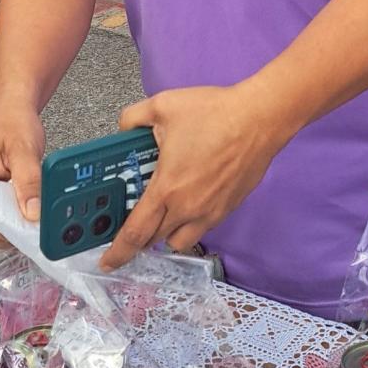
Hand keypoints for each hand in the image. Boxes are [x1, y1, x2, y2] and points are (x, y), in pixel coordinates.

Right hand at [0, 102, 45, 243]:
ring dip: (1, 228)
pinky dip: (0, 220)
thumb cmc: (14, 124)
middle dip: (3, 232)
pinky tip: (16, 216)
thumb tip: (32, 214)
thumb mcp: (26, 150)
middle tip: (29, 231)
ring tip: (24, 221)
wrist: (11, 111)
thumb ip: (29, 182)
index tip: (28, 234)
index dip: (5, 229)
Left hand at [99, 83, 286, 267]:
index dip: (118, 251)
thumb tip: (124, 129)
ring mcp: (211, 211)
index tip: (107, 261)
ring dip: (167, 233)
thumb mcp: (163, 106)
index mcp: (167, 188)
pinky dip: (191, 222)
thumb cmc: (215, 113)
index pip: (135, 232)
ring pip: (181, 240)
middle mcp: (188, 208)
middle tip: (134, 220)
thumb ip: (133, 118)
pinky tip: (191, 198)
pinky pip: (203, 227)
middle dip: (140, 236)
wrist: (259, 119)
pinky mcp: (229, 207)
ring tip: (163, 212)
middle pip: (156, 240)